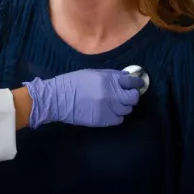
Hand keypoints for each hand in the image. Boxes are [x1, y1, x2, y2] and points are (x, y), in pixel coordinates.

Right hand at [25, 69, 144, 128]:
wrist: (56, 99)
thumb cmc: (71, 83)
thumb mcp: (91, 73)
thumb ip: (109, 75)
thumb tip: (126, 77)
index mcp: (107, 80)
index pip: (131, 81)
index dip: (136, 83)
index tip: (138, 84)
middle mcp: (111, 94)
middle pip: (133, 97)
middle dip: (132, 96)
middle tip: (126, 96)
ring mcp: (108, 108)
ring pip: (127, 109)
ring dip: (123, 106)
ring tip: (115, 105)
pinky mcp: (103, 120)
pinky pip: (119, 119)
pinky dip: (117, 116)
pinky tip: (109, 112)